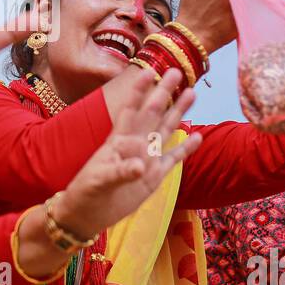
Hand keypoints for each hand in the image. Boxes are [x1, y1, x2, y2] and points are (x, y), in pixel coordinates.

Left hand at [55, 68, 201, 239]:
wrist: (88, 214)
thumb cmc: (86, 192)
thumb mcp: (99, 181)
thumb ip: (119, 172)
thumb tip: (140, 166)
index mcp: (118, 140)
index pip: (130, 110)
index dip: (138, 91)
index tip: (148, 71)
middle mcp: (135, 145)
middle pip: (152, 113)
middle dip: (164, 93)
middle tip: (176, 71)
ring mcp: (146, 159)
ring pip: (165, 130)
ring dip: (178, 112)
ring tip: (192, 93)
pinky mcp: (154, 177)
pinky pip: (173, 159)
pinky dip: (186, 148)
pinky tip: (198, 136)